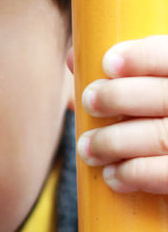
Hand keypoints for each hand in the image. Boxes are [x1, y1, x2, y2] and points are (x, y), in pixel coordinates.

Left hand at [75, 36, 167, 193]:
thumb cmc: (158, 117)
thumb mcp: (151, 89)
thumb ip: (120, 74)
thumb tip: (74, 57)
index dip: (143, 57)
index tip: (108, 63)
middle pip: (164, 96)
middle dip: (118, 96)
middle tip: (90, 101)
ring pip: (159, 136)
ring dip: (114, 141)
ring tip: (88, 147)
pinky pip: (163, 173)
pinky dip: (133, 173)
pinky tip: (113, 174)